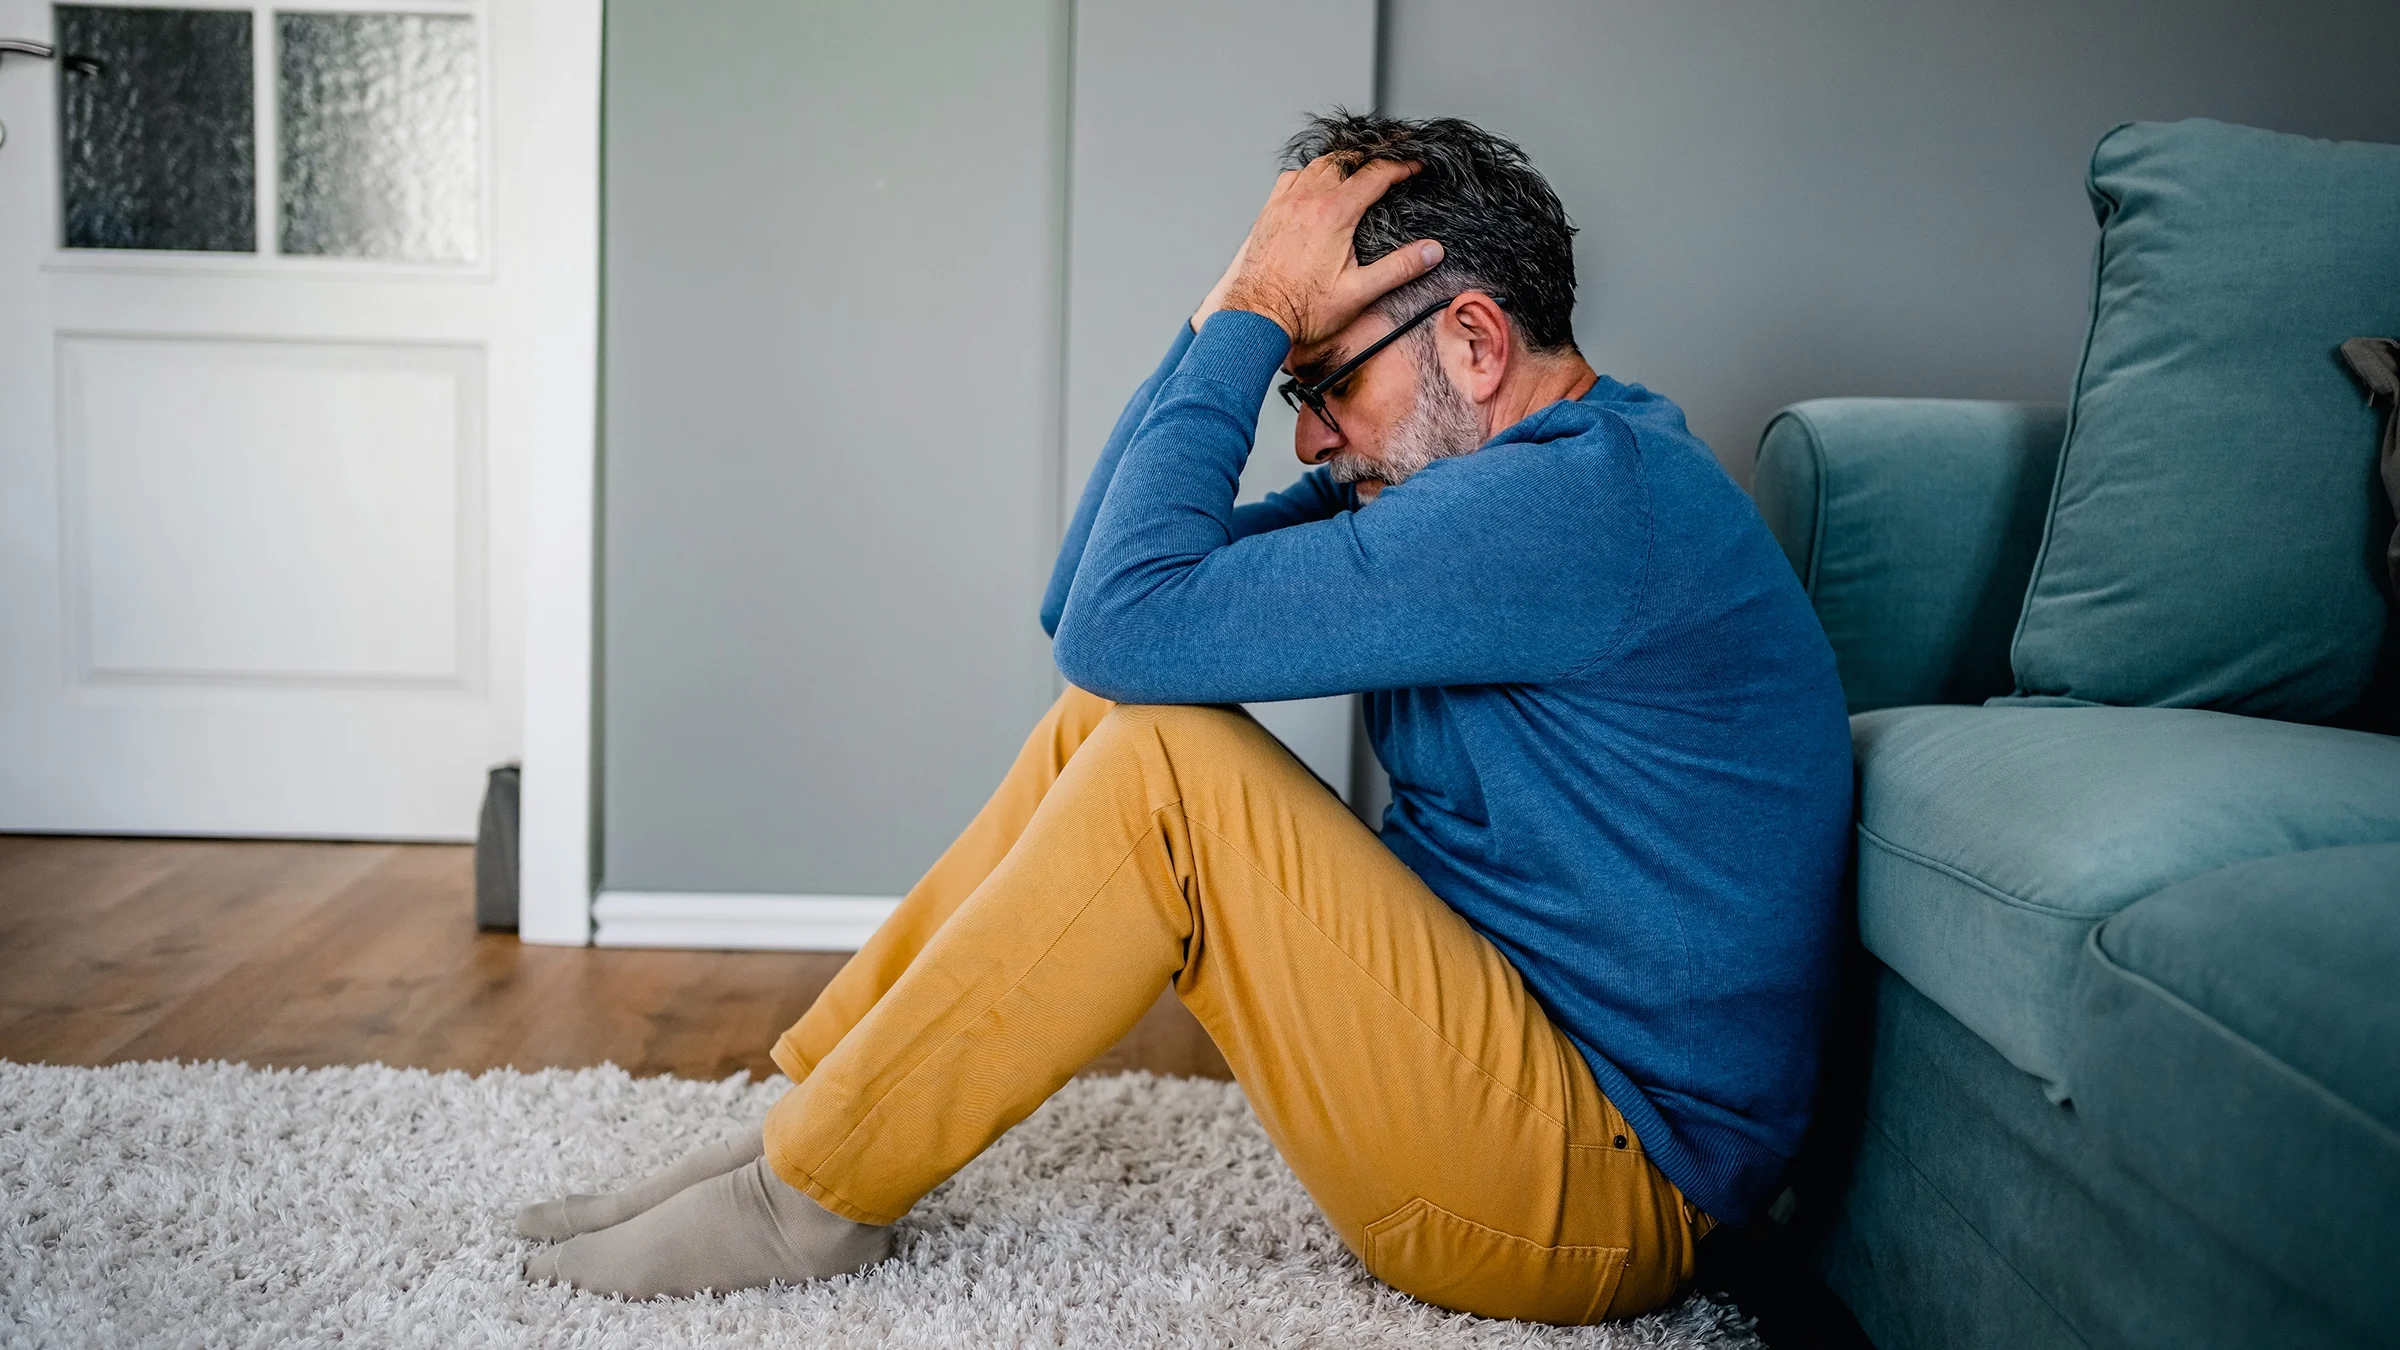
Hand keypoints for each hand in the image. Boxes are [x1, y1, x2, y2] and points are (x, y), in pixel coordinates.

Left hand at [1199, 157, 1444, 345]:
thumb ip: (1399, 269)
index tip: (1415, 167)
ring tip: (1359, 168)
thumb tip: (1431, 252)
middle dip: (1373, 158)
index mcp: (1334, 213)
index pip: (1376, 175)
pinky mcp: (1270, 212)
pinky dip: (1310, 172)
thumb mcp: (1360, 292)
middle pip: (1347, 160)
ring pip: (1318, 164)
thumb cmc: (1303, 310)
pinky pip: (1292, 177)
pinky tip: (1316, 184)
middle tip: (1391, 162)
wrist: (1257, 317)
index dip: (1401, 167)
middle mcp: (1308, 200)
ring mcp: (1285, 203)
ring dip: (1342, 162)